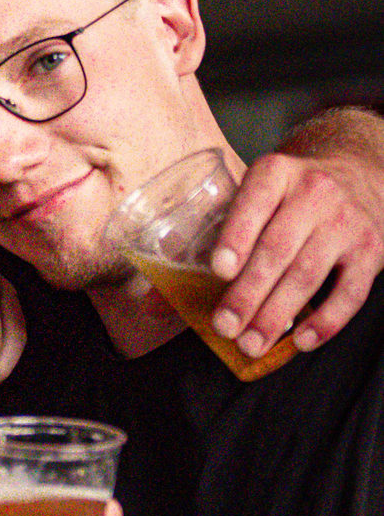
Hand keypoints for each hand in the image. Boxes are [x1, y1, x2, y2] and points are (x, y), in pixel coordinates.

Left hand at [210, 140, 383, 360]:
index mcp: (275, 173)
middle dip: (249, 292)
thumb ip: (211, 240)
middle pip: (278, 248)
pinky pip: (351, 292)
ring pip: (309, 274)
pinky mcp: (371, 250)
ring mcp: (346, 222)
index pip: (254, 202)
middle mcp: (314, 193)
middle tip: (225, 326)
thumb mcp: (254, 198)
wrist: (359, 173)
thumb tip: (155, 302)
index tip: (219, 270)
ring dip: (277, 314)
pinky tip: (302, 342)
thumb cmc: (288, 198)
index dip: (237, 236)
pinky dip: (326, 321)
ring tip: (251, 342)